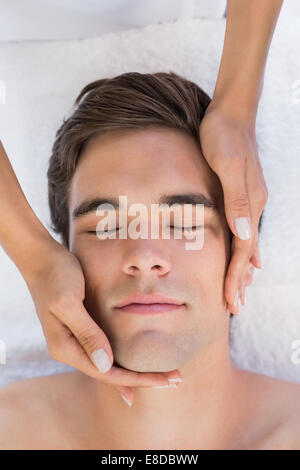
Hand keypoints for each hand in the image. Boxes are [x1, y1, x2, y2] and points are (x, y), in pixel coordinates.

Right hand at [23, 237, 181, 405]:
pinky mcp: (81, 329)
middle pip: (109, 374)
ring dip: (134, 372)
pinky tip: (133, 368)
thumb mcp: (69, 302)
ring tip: (162, 376)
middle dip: (141, 380)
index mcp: (65, 347)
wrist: (41, 259)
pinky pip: (105, 352)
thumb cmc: (55, 276)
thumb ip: (86, 333)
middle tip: (174, 381)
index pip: (106, 373)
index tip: (164, 380)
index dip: (137, 379)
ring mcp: (74, 341)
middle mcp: (69, 350)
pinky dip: (122, 361)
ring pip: (108, 365)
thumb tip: (106, 364)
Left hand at [199, 103, 267, 313]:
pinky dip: (243, 250)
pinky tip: (245, 257)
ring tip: (239, 290)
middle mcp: (252, 206)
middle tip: (235, 306)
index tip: (231, 301)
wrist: (232, 113)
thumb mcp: (227, 164)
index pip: (243, 250)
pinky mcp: (242, 194)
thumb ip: (237, 199)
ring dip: (242, 269)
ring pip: (247, 244)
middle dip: (240, 280)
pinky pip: (244, 231)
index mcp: (249, 204)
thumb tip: (244, 233)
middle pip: (247, 252)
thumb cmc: (224, 136)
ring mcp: (249, 201)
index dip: (235, 277)